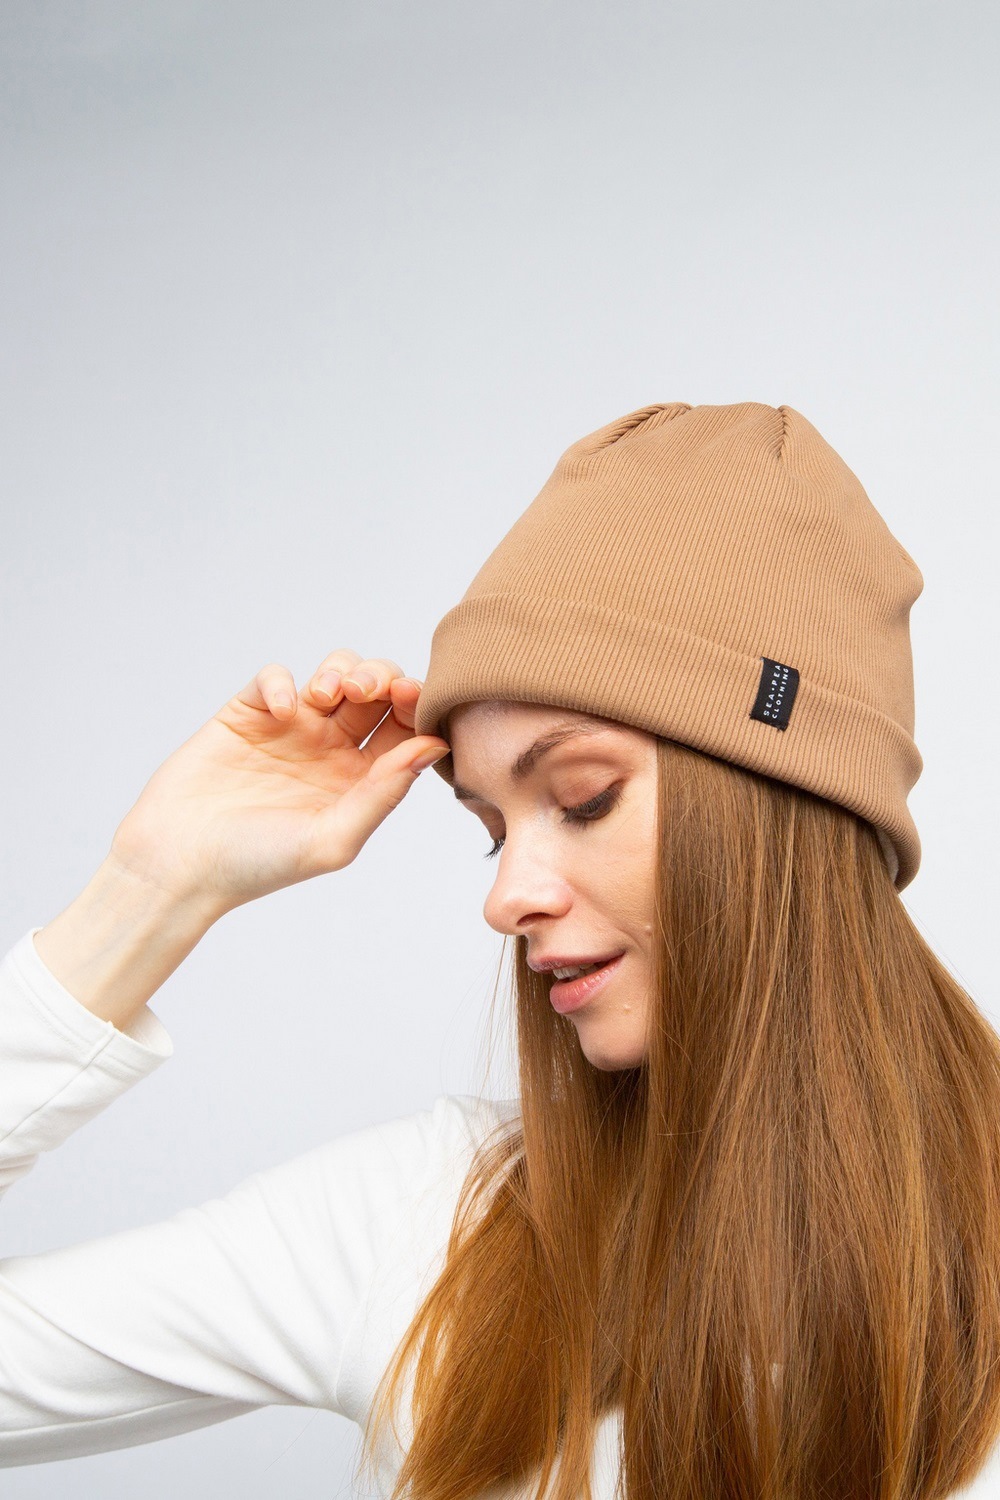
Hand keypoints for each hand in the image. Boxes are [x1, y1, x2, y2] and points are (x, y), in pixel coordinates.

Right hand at [106, 649, 450, 915]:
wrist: (179, 864)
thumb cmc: (258, 865)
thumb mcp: (333, 838)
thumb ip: (384, 793)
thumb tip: (434, 747)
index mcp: (360, 779)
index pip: (405, 728)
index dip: (415, 705)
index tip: (411, 699)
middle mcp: (331, 749)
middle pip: (377, 690)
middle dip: (382, 676)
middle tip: (368, 690)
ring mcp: (290, 728)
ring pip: (335, 672)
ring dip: (341, 670)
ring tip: (328, 694)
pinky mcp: (247, 714)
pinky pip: (275, 677)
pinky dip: (283, 682)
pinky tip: (282, 710)